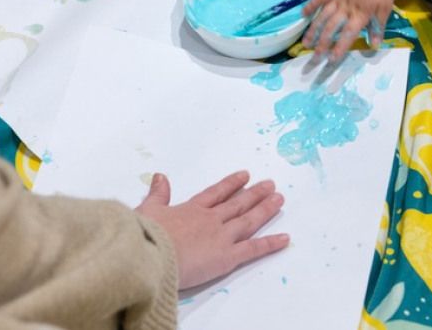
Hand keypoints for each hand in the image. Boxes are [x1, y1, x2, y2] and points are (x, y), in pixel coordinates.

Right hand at [135, 171, 288, 289]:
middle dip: (255, 194)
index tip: (245, 175)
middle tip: (271, 184)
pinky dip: (270, 243)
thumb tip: (160, 176)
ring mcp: (222, 236)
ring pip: (248, 220)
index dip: (231, 184)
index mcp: (191, 209)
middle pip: (237, 204)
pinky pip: (253, 249)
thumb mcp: (148, 210)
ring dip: (265, 209)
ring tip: (279, 199)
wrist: (150, 255)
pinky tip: (285, 239)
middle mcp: (211, 219)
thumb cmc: (146, 235)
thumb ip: (158, 194)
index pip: (216, 193)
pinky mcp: (227, 256)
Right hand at [302, 0, 401, 61]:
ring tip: (305, 42)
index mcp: (360, 14)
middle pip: (332, 28)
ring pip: (323, 16)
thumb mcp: (386, 8)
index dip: (339, 48)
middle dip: (323, 44)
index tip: (331, 60)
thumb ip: (378, 27)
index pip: (348, 34)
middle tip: (314, 57)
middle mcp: (346, 8)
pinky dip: (311, 6)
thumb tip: (373, 46)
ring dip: (313, 30)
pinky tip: (303, 15)